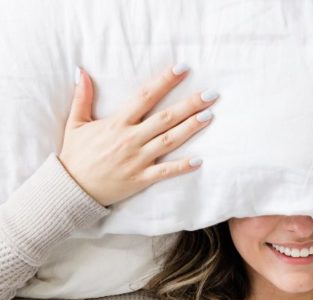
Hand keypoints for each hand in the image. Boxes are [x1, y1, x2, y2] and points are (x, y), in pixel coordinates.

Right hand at [58, 65, 218, 206]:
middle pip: (165, 117)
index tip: (182, 69)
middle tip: (211, 94)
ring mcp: (138, 159)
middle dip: (189, 104)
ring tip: (209, 116)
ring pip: (169, 141)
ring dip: (190, 128)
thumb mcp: (75, 123)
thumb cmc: (75, 155)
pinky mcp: (141, 179)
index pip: (145, 96)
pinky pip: (165, 172)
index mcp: (117, 123)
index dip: (165, 81)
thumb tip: (81, 71)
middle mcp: (131, 139)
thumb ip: (82, 97)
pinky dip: (182, 167)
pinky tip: (199, 160)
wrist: (72, 188)